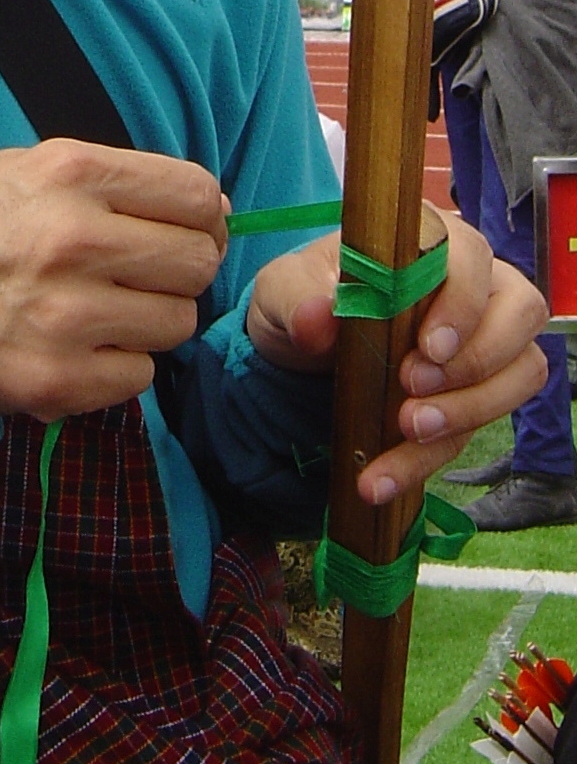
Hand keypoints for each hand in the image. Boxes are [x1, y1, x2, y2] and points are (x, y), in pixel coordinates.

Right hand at [0, 139, 226, 421]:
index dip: (208, 218)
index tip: (192, 232)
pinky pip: (143, 374)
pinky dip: (123, 365)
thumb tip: (219, 210)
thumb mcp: (45, 173)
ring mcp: (65, 316)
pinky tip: (84, 348)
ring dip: (153, 321)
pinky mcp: (59, 378)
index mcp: (73, 176)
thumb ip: (132, 183)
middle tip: (142, 277)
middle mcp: (72, 242)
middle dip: (182, 272)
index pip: (197, 195)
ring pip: (178, 323)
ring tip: (104, 313)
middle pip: (198, 263)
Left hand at [247, 205, 548, 503]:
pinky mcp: (463, 395)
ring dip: (470, 412)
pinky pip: (472, 428)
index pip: (474, 257)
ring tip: (408, 431)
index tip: (429, 349)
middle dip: (476, 362)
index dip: (464, 303)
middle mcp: (469, 289)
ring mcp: (476, 344)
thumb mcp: (282, 291)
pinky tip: (380, 478)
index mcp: (428, 246)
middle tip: (414, 392)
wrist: (296, 350)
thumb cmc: (303, 301)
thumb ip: (297, 298)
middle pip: (520, 313)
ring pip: (519, 372)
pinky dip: (426, 458)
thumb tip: (317, 318)